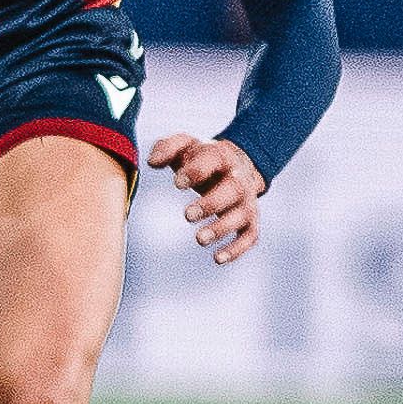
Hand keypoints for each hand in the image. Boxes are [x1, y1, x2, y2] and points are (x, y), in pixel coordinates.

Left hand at [148, 133, 268, 264]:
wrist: (237, 165)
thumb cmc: (203, 158)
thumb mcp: (185, 145)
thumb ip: (166, 148)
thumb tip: (152, 162)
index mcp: (221, 156)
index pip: (212, 160)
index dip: (196, 171)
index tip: (178, 183)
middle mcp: (238, 179)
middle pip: (232, 190)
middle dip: (211, 203)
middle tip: (188, 215)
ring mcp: (246, 202)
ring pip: (241, 215)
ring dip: (221, 228)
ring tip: (199, 239)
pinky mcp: (250, 221)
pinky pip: (249, 237)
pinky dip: (236, 249)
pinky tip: (217, 258)